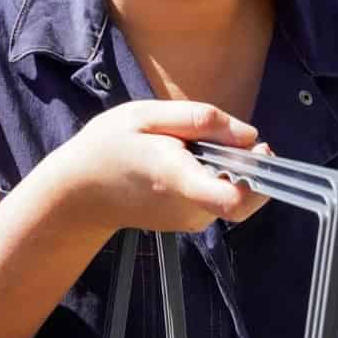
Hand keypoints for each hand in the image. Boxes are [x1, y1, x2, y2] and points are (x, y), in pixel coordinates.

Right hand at [55, 100, 270, 235]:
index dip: (260, 174)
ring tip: (182, 149)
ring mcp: (191, 220)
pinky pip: (218, 196)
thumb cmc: (106, 148)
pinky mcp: (190, 223)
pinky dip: (210, 177)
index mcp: (178, 178)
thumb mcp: (142, 115)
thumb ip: (197, 119)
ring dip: (223, 167)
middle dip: (241, 159)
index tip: (256, 149)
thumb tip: (248, 134)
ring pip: (234, 191)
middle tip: (208, 136)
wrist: (78, 193)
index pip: (234, 198)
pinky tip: (178, 163)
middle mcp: (191, 207)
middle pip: (246, 190)